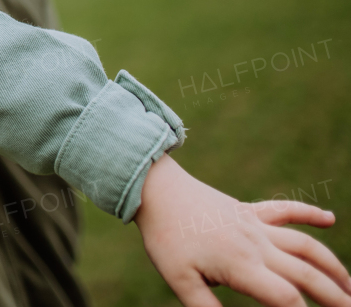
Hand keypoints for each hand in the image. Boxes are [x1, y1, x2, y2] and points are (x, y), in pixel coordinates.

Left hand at [136, 155, 350, 305]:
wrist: (156, 191)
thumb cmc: (165, 237)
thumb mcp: (180, 281)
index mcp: (242, 266)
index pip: (287, 299)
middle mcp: (257, 245)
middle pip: (307, 275)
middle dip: (334, 296)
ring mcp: (256, 225)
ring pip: (305, 245)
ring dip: (332, 265)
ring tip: (350, 286)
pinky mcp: (249, 211)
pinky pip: (286, 210)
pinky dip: (309, 213)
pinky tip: (329, 218)